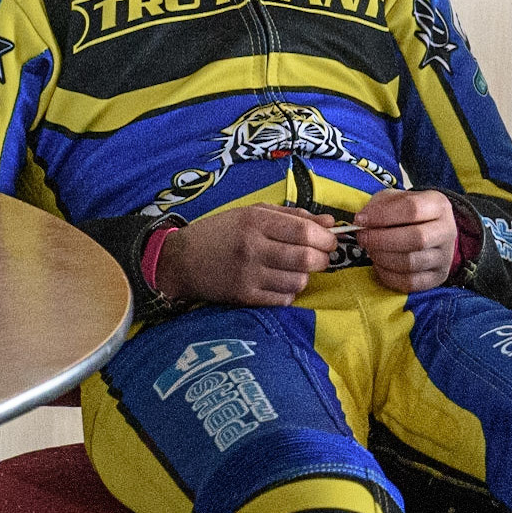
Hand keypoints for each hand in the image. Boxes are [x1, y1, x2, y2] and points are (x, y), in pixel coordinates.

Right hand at [155, 204, 336, 305]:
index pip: (304, 232)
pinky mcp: (243, 297)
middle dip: (323, 259)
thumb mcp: (254, 213)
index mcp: (256, 222)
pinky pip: (283, 299)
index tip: (330, 241)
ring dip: (306, 276)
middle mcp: (252, 248)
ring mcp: (248, 275)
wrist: (180, 259)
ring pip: (298, 281)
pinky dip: (290, 292)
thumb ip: (294, 216)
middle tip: (320, 257)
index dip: (326, 239)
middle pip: (306, 258)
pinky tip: (282, 282)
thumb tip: (331, 224)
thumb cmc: (222, 232)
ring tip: (297, 269)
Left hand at [353, 189, 457, 293]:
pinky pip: (409, 282)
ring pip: (411, 262)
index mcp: (439, 205)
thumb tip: (362, 221)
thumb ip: (378, 205)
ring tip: (371, 250)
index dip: (382, 215)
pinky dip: (388, 275)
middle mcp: (447, 231)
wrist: (431, 233)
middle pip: (416, 239)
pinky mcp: (437, 277)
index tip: (361, 220)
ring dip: (382, 257)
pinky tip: (380, 264)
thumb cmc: (408, 214)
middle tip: (363, 238)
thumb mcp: (395, 199)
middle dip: (382, 240)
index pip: (412, 209)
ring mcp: (444, 257)